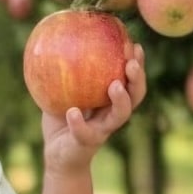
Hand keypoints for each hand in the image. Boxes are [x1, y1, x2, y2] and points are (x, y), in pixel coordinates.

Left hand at [42, 43, 146, 173]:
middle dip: (137, 79)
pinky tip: (73, 112)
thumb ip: (62, 70)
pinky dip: (79, 123)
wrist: (57, 155)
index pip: (129, 79)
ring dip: (121, 100)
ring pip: (120, 116)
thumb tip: (54, 38)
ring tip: (115, 86)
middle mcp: (111, 114)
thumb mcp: (60, 91)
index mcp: (110, 100)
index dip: (137, 64)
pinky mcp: (87, 143)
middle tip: (131, 63)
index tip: (135, 45)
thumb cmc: (60, 118)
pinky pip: (84, 133)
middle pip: (135, 97)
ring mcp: (102, 130)